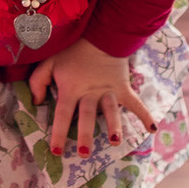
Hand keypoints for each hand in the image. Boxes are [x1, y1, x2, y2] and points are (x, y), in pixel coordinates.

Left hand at [26, 37, 154, 158]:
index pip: (63, 114)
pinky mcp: (122, 87)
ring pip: (110, 111)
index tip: (56, 151)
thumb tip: (36, 102)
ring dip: (113, 126)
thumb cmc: (72, 51)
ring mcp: (108, 91)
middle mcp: (90, 93)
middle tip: (84, 153)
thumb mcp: (49, 62)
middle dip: (86, 134)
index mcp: (72, 89)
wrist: (99, 34)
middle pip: (87, 116)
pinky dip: (144, 114)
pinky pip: (134, 102)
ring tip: (115, 141)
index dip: (59, 132)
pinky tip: (152, 128)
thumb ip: (38, 81)